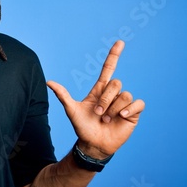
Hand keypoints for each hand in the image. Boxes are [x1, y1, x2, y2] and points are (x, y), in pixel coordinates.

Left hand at [47, 41, 144, 158]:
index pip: (108, 68)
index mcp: (99, 90)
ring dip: (113, 108)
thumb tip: (49, 82)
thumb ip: (63, 95)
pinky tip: (121, 117)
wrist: (92, 144)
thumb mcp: (71, 110)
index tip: (119, 42)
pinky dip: (128, 110)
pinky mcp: (133, 113)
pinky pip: (137, 103)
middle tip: (98, 113)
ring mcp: (123, 103)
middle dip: (105, 99)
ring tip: (106, 119)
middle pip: (115, 83)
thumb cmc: (82, 127)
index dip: (114, 55)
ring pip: (125, 95)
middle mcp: (112, 94)